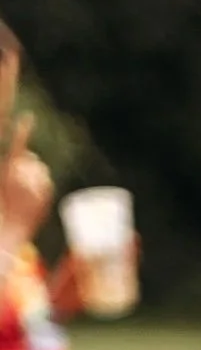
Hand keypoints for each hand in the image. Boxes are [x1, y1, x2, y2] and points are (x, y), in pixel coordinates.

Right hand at [0, 116, 52, 254]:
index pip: (15, 148)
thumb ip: (12, 167)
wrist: (8, 232)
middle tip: (21, 181)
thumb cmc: (4, 207)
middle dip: (29, 166)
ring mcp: (33, 187)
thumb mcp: (3, 184)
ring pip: (41, 170)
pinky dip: (43, 188)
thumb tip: (30, 157)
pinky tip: (33, 199)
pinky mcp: (44, 196)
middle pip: (32, 160)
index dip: (22, 132)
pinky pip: (47, 183)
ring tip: (26, 192)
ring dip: (36, 177)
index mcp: (6, 172)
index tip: (28, 118)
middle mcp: (20, 178)